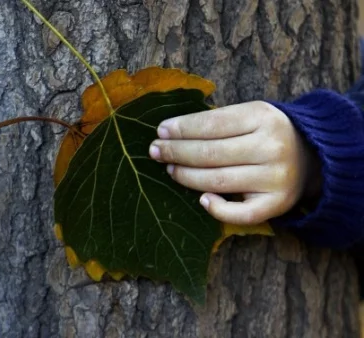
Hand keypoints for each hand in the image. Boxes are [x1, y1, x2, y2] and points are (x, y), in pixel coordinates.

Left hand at [149, 101, 319, 224]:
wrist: (313, 155)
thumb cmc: (267, 132)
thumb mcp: (250, 115)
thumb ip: (217, 121)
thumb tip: (170, 131)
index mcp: (263, 117)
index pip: (212, 123)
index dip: (182, 128)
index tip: (160, 130)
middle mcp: (271, 147)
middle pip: (210, 153)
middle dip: (176, 152)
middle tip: (155, 151)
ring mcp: (275, 178)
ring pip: (218, 181)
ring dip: (186, 176)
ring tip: (170, 169)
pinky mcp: (277, 204)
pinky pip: (241, 214)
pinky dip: (217, 209)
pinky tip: (201, 199)